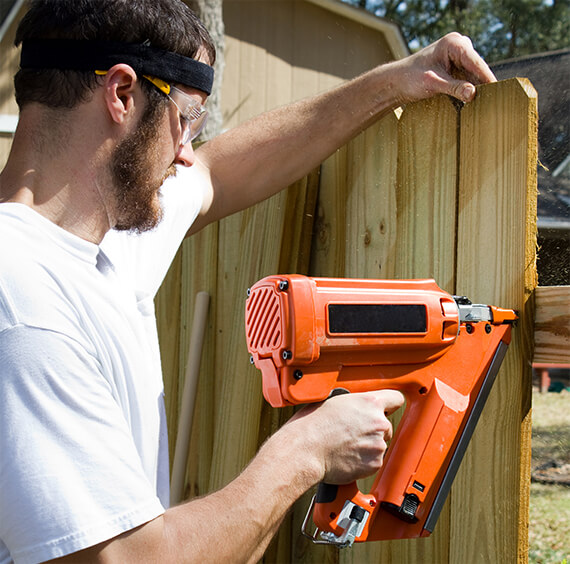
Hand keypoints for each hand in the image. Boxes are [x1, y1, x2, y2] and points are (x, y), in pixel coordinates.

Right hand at [287, 390, 404, 484]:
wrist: (305, 449)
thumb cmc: (312, 425)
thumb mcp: (333, 401)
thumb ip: (353, 403)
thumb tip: (355, 406)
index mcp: (369, 402)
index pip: (395, 398)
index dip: (389, 404)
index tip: (386, 408)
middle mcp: (378, 422)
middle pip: (386, 425)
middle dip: (373, 429)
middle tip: (352, 432)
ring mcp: (378, 444)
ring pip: (379, 444)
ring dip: (367, 446)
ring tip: (345, 445)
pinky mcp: (374, 463)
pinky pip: (373, 461)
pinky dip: (363, 461)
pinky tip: (346, 456)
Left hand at [395, 32, 495, 104]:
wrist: (397, 82)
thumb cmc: (410, 79)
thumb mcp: (433, 84)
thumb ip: (454, 88)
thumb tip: (473, 93)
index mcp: (454, 43)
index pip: (476, 62)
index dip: (487, 77)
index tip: (498, 90)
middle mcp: (459, 46)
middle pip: (477, 68)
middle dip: (482, 84)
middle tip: (494, 101)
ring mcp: (458, 56)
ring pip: (473, 74)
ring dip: (476, 88)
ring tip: (486, 104)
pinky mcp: (455, 66)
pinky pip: (467, 78)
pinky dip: (469, 89)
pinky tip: (474, 102)